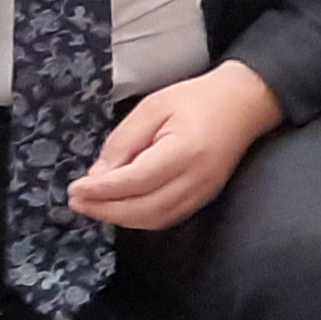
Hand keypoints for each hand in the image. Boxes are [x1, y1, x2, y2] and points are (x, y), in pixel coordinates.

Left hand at [69, 60, 284, 232]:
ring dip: (120, 218)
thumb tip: (98, 176)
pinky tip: (122, 208)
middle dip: (105, 209)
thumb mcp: (153, 107)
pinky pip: (167, 217)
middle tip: (77, 201)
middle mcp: (196, 179)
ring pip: (154, 220)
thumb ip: (123, 141)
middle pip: (143, 209)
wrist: (246, 102)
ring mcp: (203, 192)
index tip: (74, 189)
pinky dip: (139, 218)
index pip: (134, 181)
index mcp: (184, 152)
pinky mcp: (205, 196)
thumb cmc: (199, 99)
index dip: (101, 190)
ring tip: (94, 206)